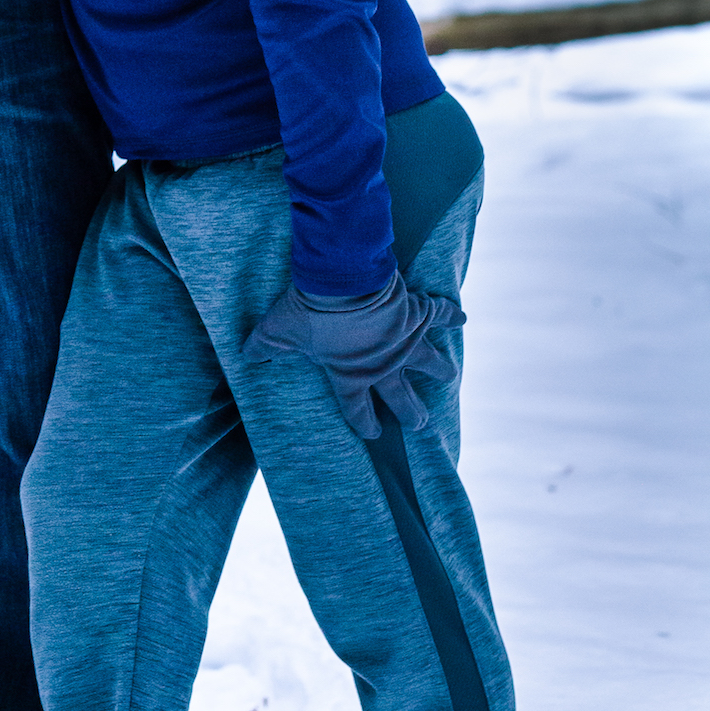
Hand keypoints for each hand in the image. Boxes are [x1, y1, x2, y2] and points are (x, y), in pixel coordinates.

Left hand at [243, 273, 463, 440]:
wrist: (341, 279)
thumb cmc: (308, 309)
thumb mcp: (278, 330)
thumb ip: (264, 347)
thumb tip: (247, 357)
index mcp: (351, 375)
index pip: (357, 409)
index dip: (364, 423)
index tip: (372, 432)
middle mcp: (383, 366)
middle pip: (402, 398)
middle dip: (412, 413)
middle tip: (420, 423)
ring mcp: (404, 341)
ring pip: (430, 362)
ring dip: (440, 369)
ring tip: (447, 375)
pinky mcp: (418, 314)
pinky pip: (440, 316)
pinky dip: (451, 315)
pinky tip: (462, 317)